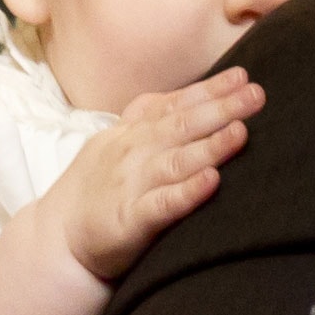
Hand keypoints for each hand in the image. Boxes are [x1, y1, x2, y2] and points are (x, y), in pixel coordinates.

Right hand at [42, 70, 256, 282]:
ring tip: (240, 132)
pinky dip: (188, 192)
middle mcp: (134, 152)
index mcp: (134, 132)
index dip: (210, 89)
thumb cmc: (99, 189)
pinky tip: (212, 182)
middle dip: (221, 108)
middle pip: (183, 125)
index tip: (243, 76)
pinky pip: (163, 204)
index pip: (176, 104)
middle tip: (256, 95)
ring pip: (177, 160)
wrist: (58, 238)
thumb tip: (198, 94)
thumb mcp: (119, 143)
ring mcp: (132, 184)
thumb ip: (153, 119)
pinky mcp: (131, 220)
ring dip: (210, 145)